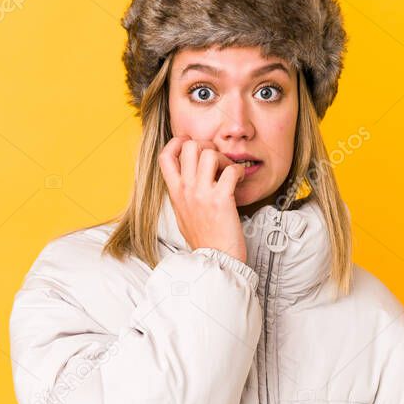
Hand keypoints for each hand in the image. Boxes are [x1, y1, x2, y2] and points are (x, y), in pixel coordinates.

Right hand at [157, 135, 247, 264]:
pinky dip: (238, 171)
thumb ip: (182, 195)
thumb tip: (186, 179)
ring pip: (209, 153)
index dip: (177, 143)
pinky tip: (239, 181)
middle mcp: (185, 190)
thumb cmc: (203, 239)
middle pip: (189, 146)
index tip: (191, 145)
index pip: (165, 156)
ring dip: (223, 157)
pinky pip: (231, 170)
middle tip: (216, 159)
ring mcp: (202, 194)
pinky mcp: (221, 200)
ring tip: (228, 170)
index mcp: (174, 192)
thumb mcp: (182, 215)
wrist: (215, 261)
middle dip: (206, 145)